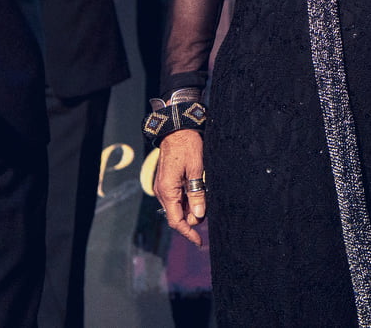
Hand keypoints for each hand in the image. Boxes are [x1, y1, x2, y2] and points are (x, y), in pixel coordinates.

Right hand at [153, 129, 207, 245]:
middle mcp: (162, 192)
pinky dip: (187, 201)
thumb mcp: (196, 170)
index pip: (176, 221)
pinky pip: (176, 198)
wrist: (176, 129)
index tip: (200, 242)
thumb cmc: (187, 146)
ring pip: (177, 207)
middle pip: (177, 216)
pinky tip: (199, 195)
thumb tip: (199, 217)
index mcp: (167, 191)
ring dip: (191, 209)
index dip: (188, 233)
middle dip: (192, 219)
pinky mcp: (166, 182)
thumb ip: (197, 194)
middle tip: (209, 213)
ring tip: (205, 201)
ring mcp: (163, 187)